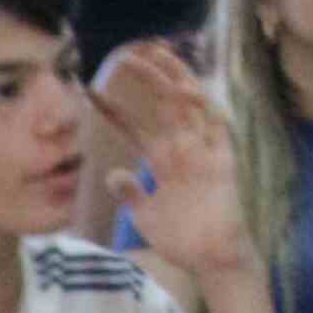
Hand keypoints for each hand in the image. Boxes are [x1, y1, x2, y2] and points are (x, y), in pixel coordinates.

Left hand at [93, 40, 253, 286]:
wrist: (211, 258)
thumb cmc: (180, 238)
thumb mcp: (145, 215)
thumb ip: (130, 193)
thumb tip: (112, 174)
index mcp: (162, 158)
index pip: (134, 126)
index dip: (114, 110)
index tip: (90, 95)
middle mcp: (181, 147)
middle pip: (162, 103)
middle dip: (146, 79)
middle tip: (125, 56)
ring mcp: (202, 149)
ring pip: (188, 103)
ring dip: (173, 78)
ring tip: (156, 55)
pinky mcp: (221, 157)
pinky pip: (215, 124)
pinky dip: (202, 106)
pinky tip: (185, 89)